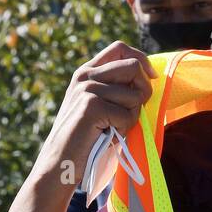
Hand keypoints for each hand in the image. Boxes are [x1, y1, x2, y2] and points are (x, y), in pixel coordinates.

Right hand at [35, 41, 154, 180]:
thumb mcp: (99, 106)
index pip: (119, 48)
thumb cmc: (86, 139)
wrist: (59, 163)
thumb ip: (117, 88)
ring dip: (131, 117)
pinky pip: (127, 115)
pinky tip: (106, 136)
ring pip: (134, 95)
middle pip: (133, 67)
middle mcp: (86, 76)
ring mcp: (88, 90)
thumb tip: (150, 78)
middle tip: (130, 113)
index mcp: (87, 72)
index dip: (141, 59)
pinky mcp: (92, 107)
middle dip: (142, 91)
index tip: (151, 76)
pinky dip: (124, 129)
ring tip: (112, 128)